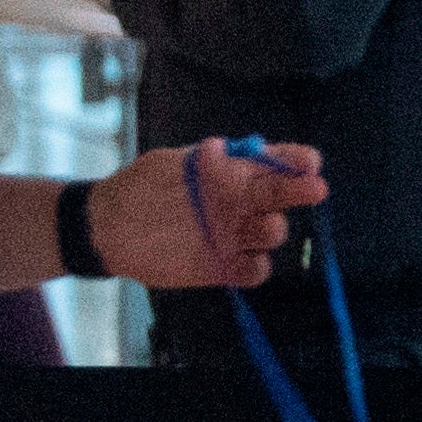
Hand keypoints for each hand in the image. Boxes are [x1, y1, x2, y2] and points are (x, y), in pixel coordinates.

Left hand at [96, 135, 325, 295]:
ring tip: (264, 223)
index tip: (307, 162)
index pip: (277, 162)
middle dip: (301, 190)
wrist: (107, 229)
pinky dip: (257, 267)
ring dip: (273, 228)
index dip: (296, 160)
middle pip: (283, 195)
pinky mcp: (224, 267)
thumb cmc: (139, 188)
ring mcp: (235, 235)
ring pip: (271, 233)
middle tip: (313, 188)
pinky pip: (255, 270)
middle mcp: (241, 203)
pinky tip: (246, 261)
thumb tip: (224, 150)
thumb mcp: (165, 165)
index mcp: (233, 172)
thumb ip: (196, 161)